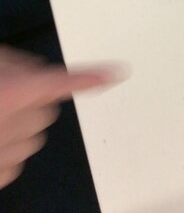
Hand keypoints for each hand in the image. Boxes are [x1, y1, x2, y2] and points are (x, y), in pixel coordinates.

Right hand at [0, 46, 120, 188]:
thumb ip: (13, 65)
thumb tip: (33, 71)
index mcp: (12, 93)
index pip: (60, 81)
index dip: (89, 76)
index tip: (114, 72)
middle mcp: (14, 124)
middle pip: (45, 106)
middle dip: (30, 97)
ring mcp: (7, 154)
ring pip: (33, 130)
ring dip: (17, 121)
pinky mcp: (1, 175)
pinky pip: (16, 154)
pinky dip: (6, 145)